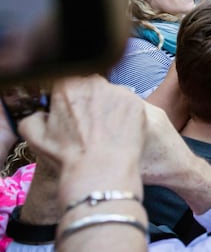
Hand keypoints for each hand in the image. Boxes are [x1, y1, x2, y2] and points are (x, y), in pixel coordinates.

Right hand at [18, 76, 147, 204]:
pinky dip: (126, 117)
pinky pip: (129, 106)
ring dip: (109, 108)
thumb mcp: (35, 137)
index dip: (69, 99)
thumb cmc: (68, 155)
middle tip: (89, 124)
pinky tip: (119, 133)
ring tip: (105, 132)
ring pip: (112, 95)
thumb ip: (32, 117)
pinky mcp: (137, 103)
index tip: (72, 113)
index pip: (68, 83)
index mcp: (67, 85)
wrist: (101, 170)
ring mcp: (118, 91)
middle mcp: (94, 82)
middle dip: (90, 101)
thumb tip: (41, 113)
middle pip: (91, 87)